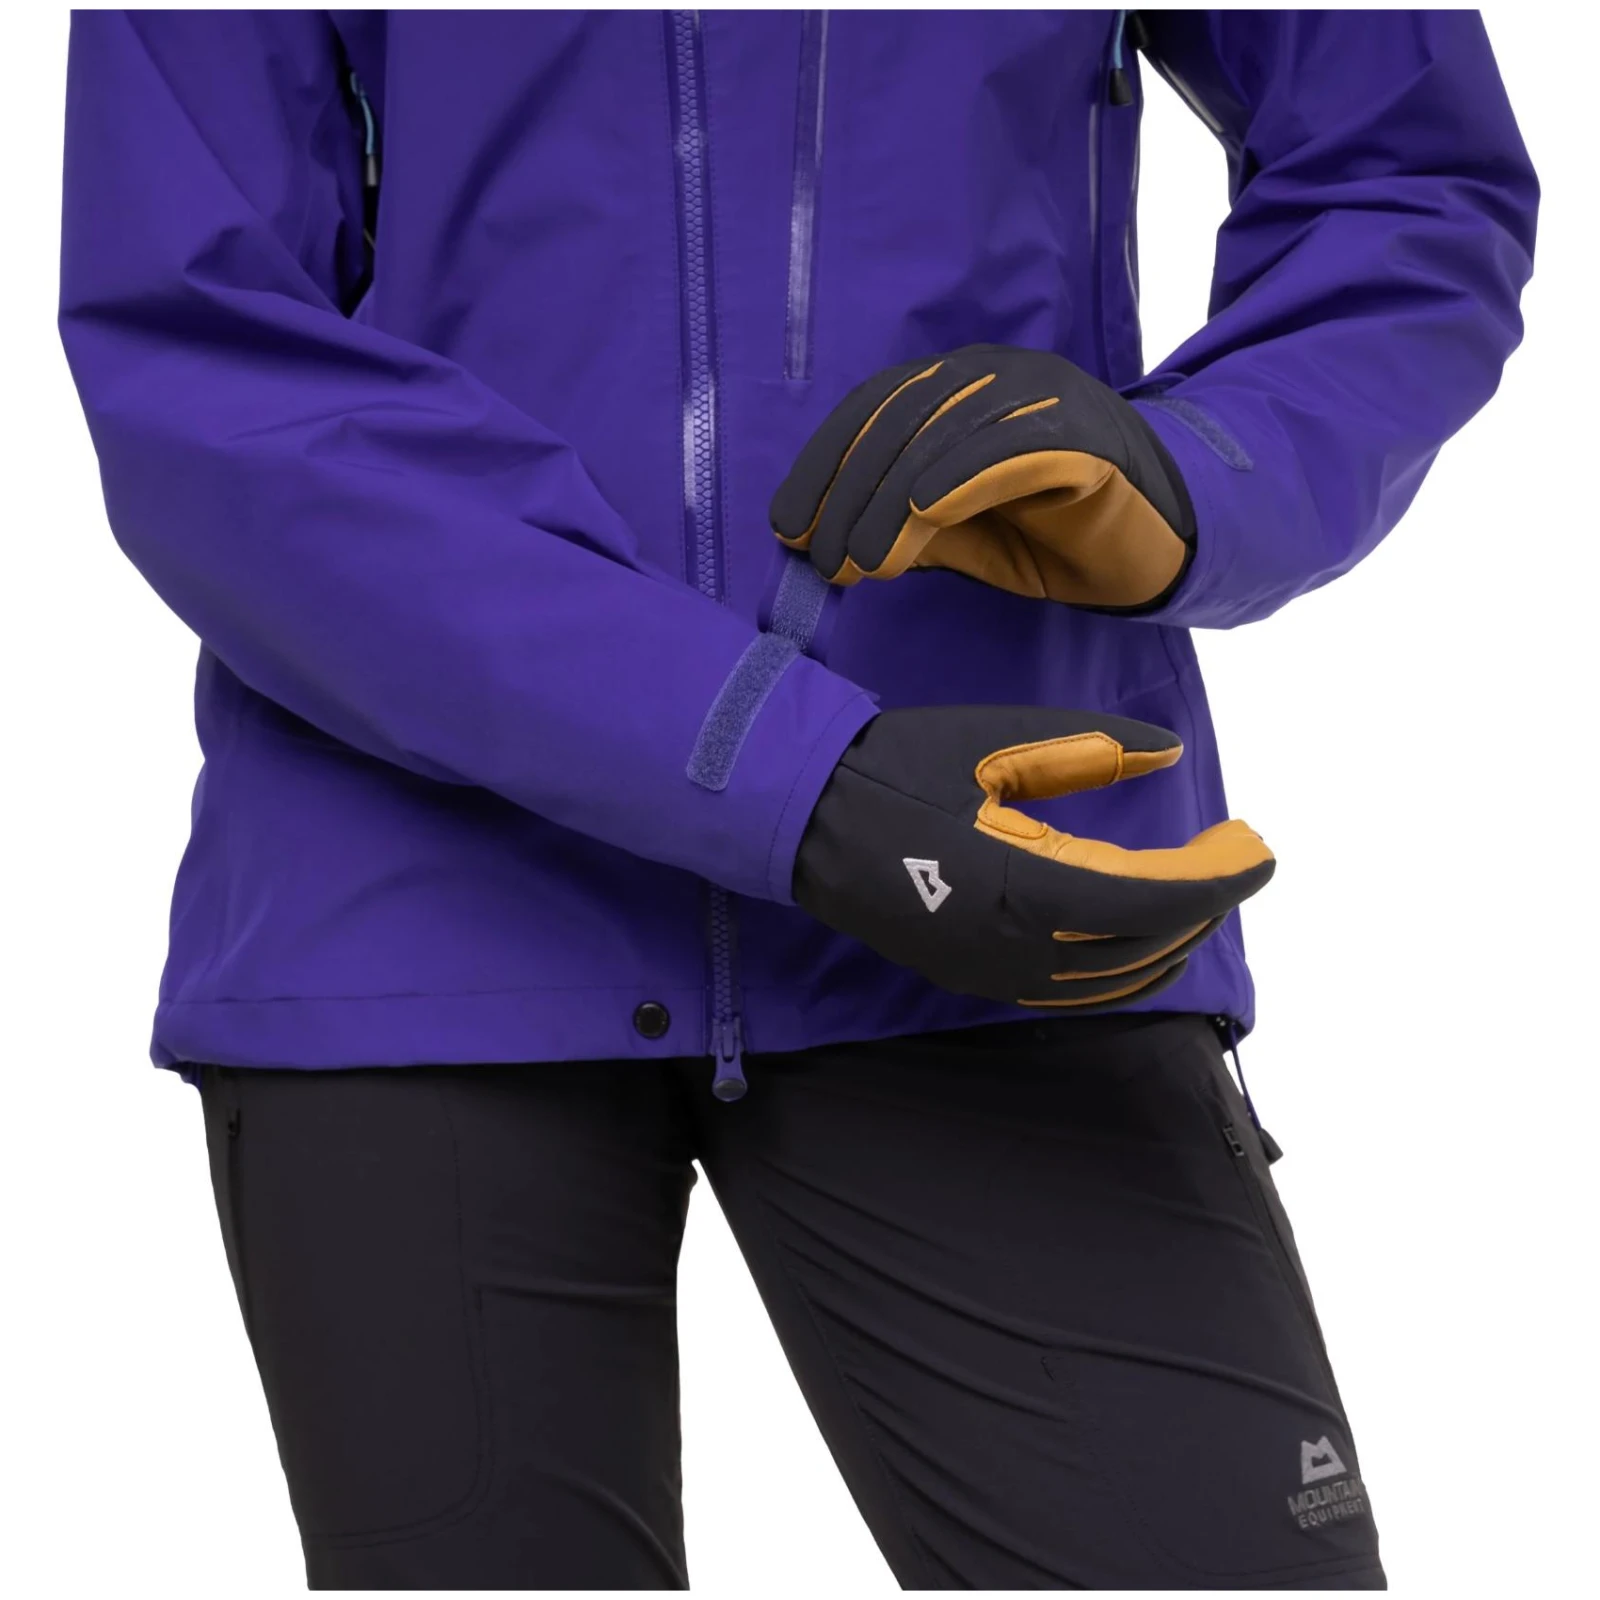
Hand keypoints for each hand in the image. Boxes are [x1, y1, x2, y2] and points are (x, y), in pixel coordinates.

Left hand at [771, 344, 1193, 611]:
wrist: (1158, 546)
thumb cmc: (1051, 536)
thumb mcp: (958, 536)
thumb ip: (899, 529)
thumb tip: (823, 546)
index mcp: (960, 389)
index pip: (874, 411)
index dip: (823, 466)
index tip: (787, 527)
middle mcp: (997, 376)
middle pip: (901, 419)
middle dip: (850, 494)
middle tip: (825, 561)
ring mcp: (1044, 397)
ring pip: (948, 431)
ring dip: (893, 500)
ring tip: (864, 562)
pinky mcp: (1086, 434)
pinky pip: (1012, 447)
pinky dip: (961, 478)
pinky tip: (923, 519)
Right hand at [794, 706, 1271, 1009]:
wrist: (804, 818)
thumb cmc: (896, 767)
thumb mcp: (997, 741)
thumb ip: (1091, 748)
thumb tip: (1170, 751)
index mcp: (1027, 883)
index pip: (1157, 896)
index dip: (1222, 877)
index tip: (1261, 847)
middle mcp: (1018, 947)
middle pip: (1147, 940)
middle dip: (1206, 898)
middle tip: (1237, 849)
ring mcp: (994, 973)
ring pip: (1116, 976)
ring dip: (1170, 935)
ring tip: (1200, 885)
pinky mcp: (976, 980)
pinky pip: (1076, 990)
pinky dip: (1125, 964)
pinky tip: (1140, 931)